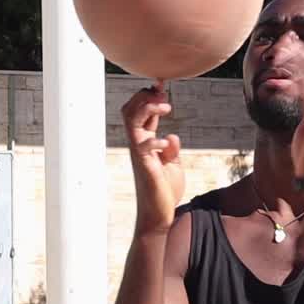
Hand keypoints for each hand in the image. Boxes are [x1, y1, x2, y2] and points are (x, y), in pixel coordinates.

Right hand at [121, 81, 184, 233]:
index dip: (150, 97)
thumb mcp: (173, 165)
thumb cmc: (165, 191)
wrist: (160, 215)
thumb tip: (170, 135)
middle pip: (130, 110)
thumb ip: (172, 149)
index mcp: (146, 142)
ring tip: (165, 107)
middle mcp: (139, 145)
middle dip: (144, 97)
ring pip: (131, 121)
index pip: (142, 113)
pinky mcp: (145, 166)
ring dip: (147, 108)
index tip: (162, 88)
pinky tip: (165, 144)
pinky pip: (143, 146)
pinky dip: (154, 140)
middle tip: (162, 95)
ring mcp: (139, 154)